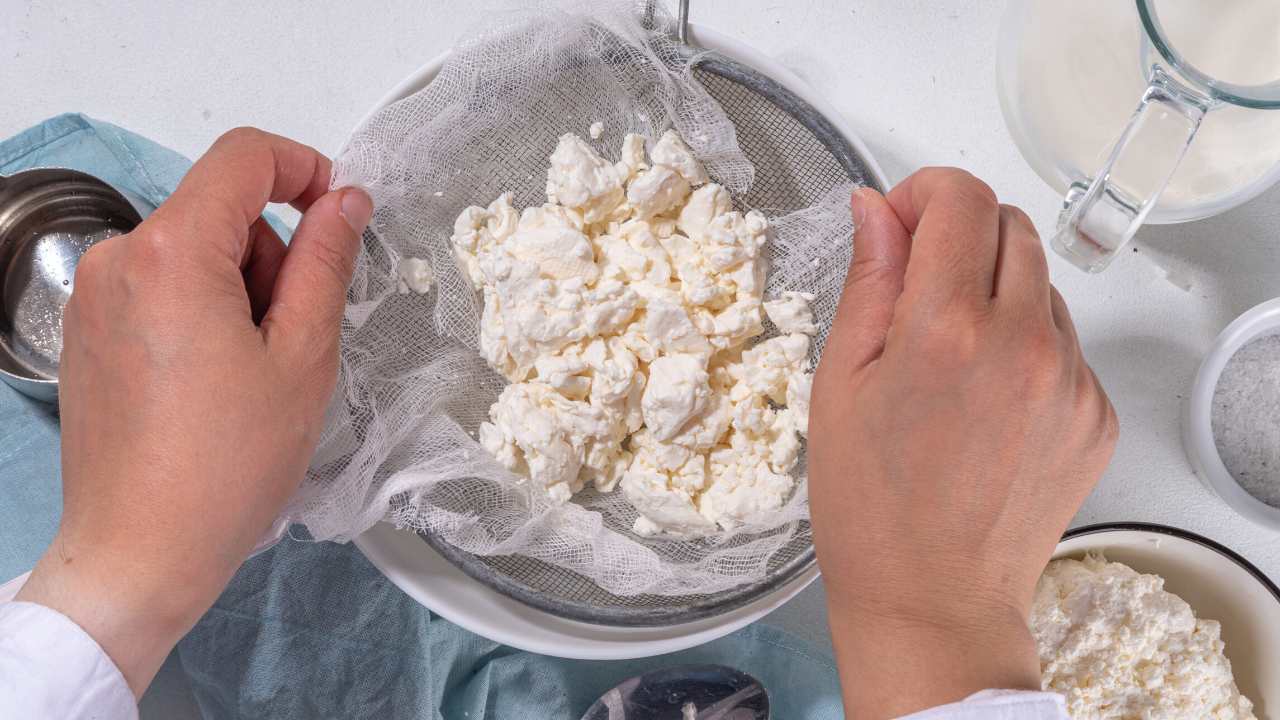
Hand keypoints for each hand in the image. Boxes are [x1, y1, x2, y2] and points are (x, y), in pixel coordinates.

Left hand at [16, 128, 370, 696]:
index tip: (340, 215)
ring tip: (251, 375)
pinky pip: (161, 287)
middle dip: (273, 257)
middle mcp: (119, 258)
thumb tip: (345, 201)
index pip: (244, 157)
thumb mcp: (302, 356)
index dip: (305, 170)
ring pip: (194, 253)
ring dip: (239, 291)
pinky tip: (214, 384)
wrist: (139, 552)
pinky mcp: (87, 330)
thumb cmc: (225, 466)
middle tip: (293, 339)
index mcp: (172, 252)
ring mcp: (94, 295)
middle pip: (220, 210)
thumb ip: (325, 262)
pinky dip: (202, 313)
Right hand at [809, 169, 1117, 717]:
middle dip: (960, 236)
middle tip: (919, 289)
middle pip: (1011, 226)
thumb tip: (877, 208)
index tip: (900, 222)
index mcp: (947, 329)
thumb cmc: (869, 504)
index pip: (961, 198)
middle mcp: (1023, 342)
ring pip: (1042, 283)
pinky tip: (987, 398)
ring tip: (954, 360)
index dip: (923, 193)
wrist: (933, 600)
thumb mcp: (840, 382)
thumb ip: (870, 281)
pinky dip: (1027, 345)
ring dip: (997, 291)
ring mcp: (1071, 380)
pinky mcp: (1097, 414)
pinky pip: (1066, 341)